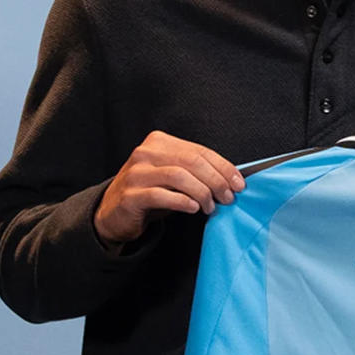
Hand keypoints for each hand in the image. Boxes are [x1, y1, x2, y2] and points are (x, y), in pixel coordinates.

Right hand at [94, 130, 243, 247]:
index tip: (239, 184)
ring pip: (179, 176)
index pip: (200, 151)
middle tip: (228, 198)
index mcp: (159, 142)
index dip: (224, 167)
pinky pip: (162, 195)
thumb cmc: (150, 192)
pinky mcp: (130, 195)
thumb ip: (196, 171)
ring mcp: (136, 173)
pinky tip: (194, 208)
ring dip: (202, 193)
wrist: (114, 212)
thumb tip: (231, 179)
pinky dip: (183, 202)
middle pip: (192, 162)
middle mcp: (146, 152)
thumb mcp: (173, 176)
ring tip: (210, 207)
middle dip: (216, 181)